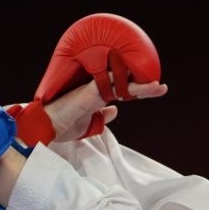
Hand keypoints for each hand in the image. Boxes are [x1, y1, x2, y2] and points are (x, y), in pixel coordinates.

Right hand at [43, 77, 167, 142]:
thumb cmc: (63, 125)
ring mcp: (93, 89)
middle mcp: (97, 90)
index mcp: (97, 97)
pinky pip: (108, 84)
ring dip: (139, 85)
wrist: (47, 126)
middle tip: (161, 88)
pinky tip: (134, 86)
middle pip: (125, 85)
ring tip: (157, 87)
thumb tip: (115, 111)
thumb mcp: (88, 125)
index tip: (156, 90)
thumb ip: (102, 118)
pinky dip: (122, 84)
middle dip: (144, 87)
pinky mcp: (88, 92)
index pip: (123, 91)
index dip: (140, 91)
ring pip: (120, 82)